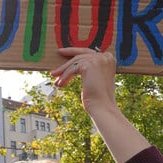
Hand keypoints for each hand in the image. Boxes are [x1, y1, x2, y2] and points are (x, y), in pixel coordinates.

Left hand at [51, 46, 148, 162]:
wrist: (103, 110)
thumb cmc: (100, 103)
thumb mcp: (94, 85)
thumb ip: (89, 75)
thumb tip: (80, 75)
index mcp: (108, 60)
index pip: (89, 51)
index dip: (75, 52)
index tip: (63, 53)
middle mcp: (106, 57)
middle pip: (81, 53)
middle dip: (67, 57)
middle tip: (55, 60)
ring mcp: (99, 60)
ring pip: (75, 62)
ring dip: (63, 72)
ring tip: (54, 81)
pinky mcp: (90, 66)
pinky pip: (73, 68)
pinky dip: (65, 77)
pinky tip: (59, 86)